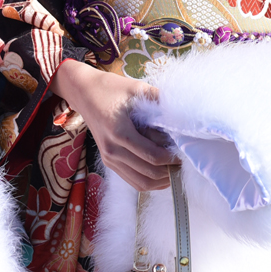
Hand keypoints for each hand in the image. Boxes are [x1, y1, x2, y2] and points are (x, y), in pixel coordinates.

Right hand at [50, 60, 177, 190]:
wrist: (83, 92)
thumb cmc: (110, 88)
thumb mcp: (136, 88)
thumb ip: (159, 100)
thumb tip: (183, 112)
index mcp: (119, 132)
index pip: (153, 156)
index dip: (173, 157)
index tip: (186, 151)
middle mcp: (113, 150)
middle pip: (149, 173)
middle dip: (171, 170)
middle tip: (186, 160)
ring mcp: (109, 158)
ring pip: (142, 183)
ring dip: (162, 179)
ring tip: (176, 168)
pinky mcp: (109, 162)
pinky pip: (133, 180)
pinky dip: (150, 180)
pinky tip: (163, 172)